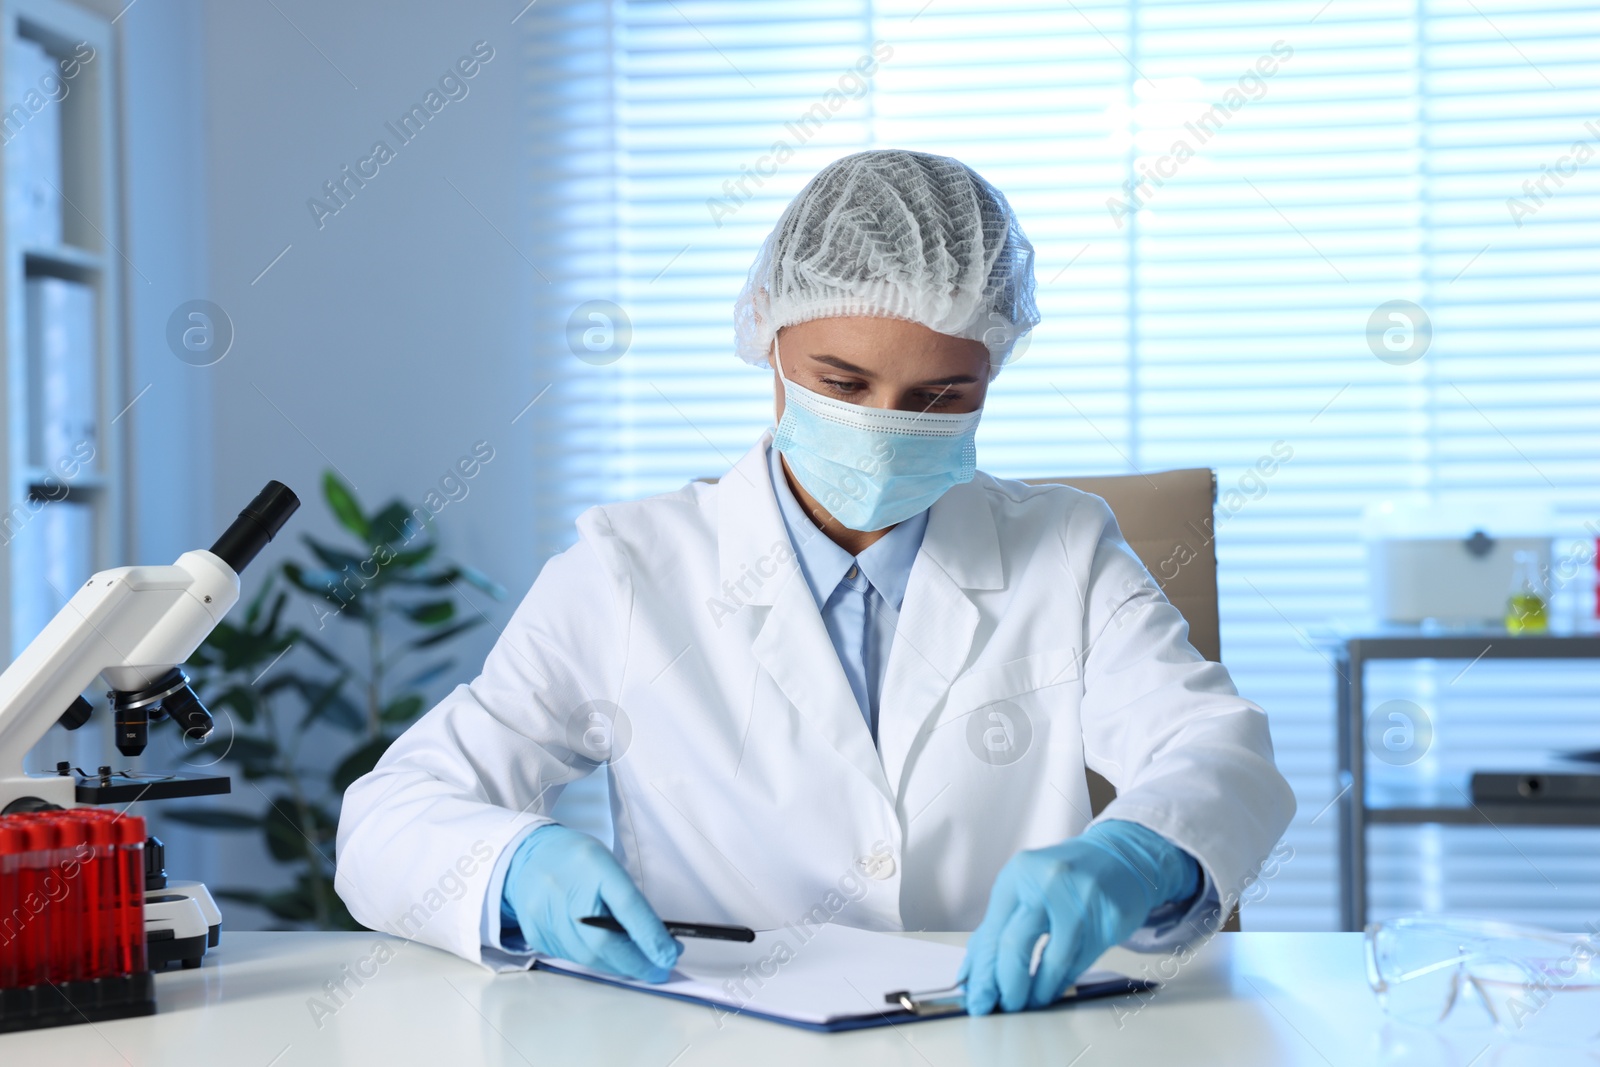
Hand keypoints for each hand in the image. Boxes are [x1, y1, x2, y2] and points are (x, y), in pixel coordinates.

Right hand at [500, 824, 681, 981]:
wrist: (527, 857)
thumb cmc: (576, 862)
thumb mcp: (608, 866)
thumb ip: (630, 901)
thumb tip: (656, 939)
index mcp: (592, 865)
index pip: (626, 905)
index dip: (650, 935)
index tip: (670, 956)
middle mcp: (565, 891)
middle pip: (604, 942)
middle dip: (638, 962)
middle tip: (660, 969)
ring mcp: (547, 916)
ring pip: (590, 957)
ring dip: (619, 965)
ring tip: (638, 964)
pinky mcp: (538, 935)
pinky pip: (573, 958)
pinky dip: (596, 960)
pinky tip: (608, 956)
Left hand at [959, 820, 1198, 1014]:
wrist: (1117, 857)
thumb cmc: (1061, 878)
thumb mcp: (1023, 889)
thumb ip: (995, 929)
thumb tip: (971, 975)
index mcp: (1018, 874)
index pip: (992, 933)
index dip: (982, 974)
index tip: (977, 1002)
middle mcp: (1047, 883)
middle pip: (1015, 946)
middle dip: (1006, 987)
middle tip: (1003, 1007)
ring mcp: (1081, 900)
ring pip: (1051, 961)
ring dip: (1036, 992)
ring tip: (1027, 1004)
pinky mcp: (1108, 919)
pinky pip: (1079, 963)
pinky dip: (1061, 983)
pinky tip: (1050, 991)